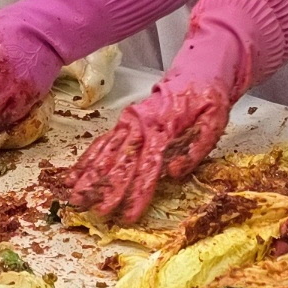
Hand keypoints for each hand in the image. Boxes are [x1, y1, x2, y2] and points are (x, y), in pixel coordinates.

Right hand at [62, 81, 232, 221]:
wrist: (197, 73)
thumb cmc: (207, 100)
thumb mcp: (214, 121)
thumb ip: (196, 148)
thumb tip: (173, 172)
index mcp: (164, 128)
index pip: (149, 165)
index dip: (138, 192)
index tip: (128, 214)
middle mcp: (141, 125)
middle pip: (122, 161)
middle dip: (108, 188)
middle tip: (96, 210)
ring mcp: (129, 123)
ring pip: (106, 152)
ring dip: (90, 176)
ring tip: (76, 197)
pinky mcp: (123, 124)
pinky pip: (102, 143)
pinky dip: (87, 160)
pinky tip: (73, 176)